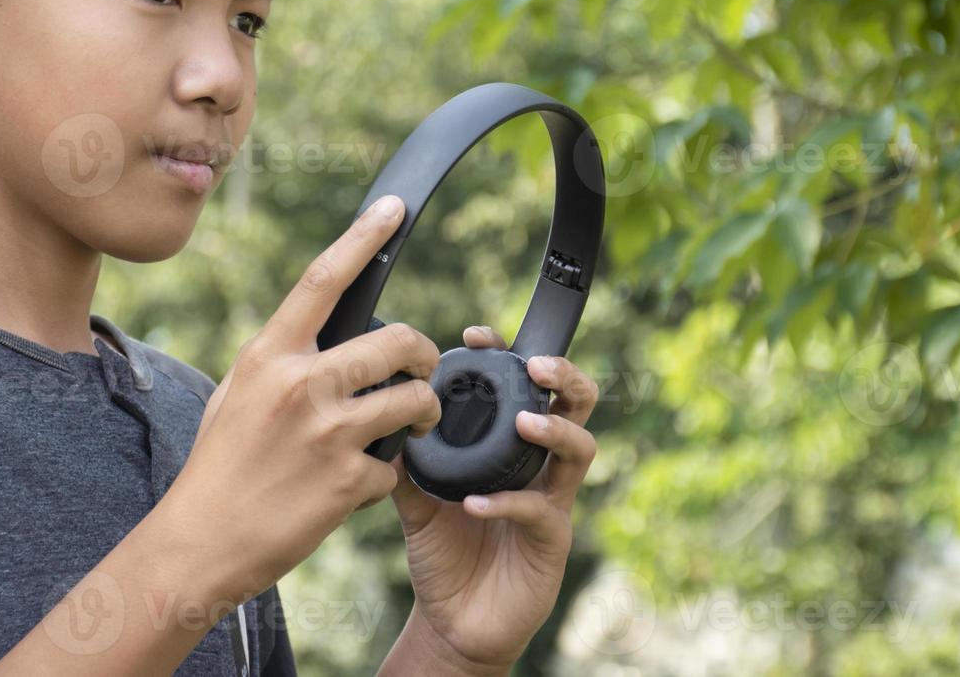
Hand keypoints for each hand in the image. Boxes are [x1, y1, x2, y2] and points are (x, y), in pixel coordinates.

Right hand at [168, 195, 443, 604]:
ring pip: (412, 400)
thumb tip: (323, 334)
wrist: (200, 543)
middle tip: (422, 371)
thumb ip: (281, 361)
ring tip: (407, 426)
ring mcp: (327, 434)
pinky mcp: (347, 482)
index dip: (363, 238)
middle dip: (423, 353)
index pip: (323, 279)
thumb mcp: (237, 395)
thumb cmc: (219, 466)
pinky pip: (395, 466)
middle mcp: (300, 385)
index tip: (394, 209)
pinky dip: (387, 475)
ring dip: (421, 413)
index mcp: (269, 356)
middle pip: (398, 340)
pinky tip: (359, 485)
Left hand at [386, 326, 598, 672]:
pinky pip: (540, 511)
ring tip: (525, 423)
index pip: (523, 386)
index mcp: (509, 447)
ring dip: (554, 430)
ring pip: (580, 450)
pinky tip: (475, 503)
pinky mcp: (552, 540)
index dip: (507, 354)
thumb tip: (379, 415)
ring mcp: (551, 501)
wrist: (453, 621)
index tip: (475, 336)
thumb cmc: (443, 554)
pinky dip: (508, 502)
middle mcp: (539, 466)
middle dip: (564, 376)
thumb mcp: (416, 500)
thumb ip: (406, 461)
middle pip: (576, 405)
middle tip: (536, 365)